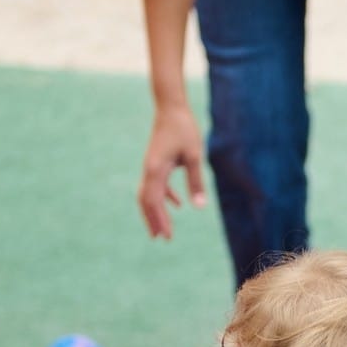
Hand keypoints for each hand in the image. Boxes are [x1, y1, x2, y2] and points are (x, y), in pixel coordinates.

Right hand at [137, 103, 206, 239]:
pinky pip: (156, 184)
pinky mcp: (156, 162)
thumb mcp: (194, 155)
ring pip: (149, 194)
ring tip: (162, 229)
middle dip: (154, 220)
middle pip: (147, 201)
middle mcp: (149, 170)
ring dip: (155, 211)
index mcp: (155, 170)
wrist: (171, 108)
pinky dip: (165, 196)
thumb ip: (196, 180)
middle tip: (162, 239)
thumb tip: (199, 206)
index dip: (160, 220)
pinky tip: (178, 204)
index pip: (154, 201)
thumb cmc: (184, 129)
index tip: (167, 236)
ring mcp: (150, 166)